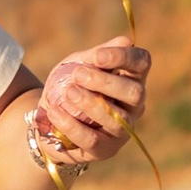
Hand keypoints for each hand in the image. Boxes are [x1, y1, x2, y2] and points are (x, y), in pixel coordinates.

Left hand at [30, 36, 151, 169]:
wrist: (48, 121)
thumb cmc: (69, 87)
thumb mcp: (77, 65)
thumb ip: (96, 55)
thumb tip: (126, 40)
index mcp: (131, 78)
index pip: (142, 63)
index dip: (124, 57)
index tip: (97, 56)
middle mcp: (135, 105)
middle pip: (135, 92)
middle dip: (105, 82)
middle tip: (78, 75)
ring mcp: (123, 129)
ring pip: (116, 117)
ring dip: (89, 103)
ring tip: (68, 92)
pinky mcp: (106, 149)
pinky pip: (92, 139)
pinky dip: (72, 124)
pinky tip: (55, 112)